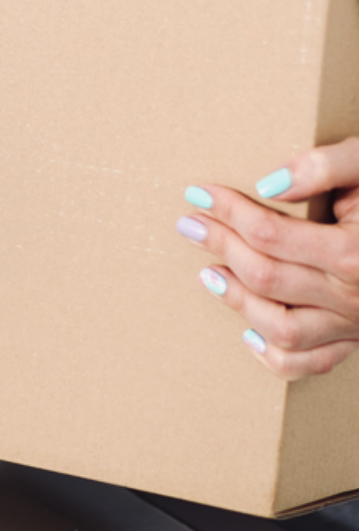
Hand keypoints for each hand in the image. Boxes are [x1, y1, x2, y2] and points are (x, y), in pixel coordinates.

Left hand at [177, 138, 358, 378]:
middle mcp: (355, 296)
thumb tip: (268, 182)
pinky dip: (274, 355)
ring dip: (237, 301)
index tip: (197, 193)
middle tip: (189, 224)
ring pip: (281, 329)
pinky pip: (310, 364)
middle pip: (266, 276)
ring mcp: (356, 324)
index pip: (270, 234)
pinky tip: (249, 332)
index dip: (227, 210)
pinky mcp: (358, 339)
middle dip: (220, 246)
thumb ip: (325, 166)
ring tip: (210, 273)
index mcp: (356, 253)